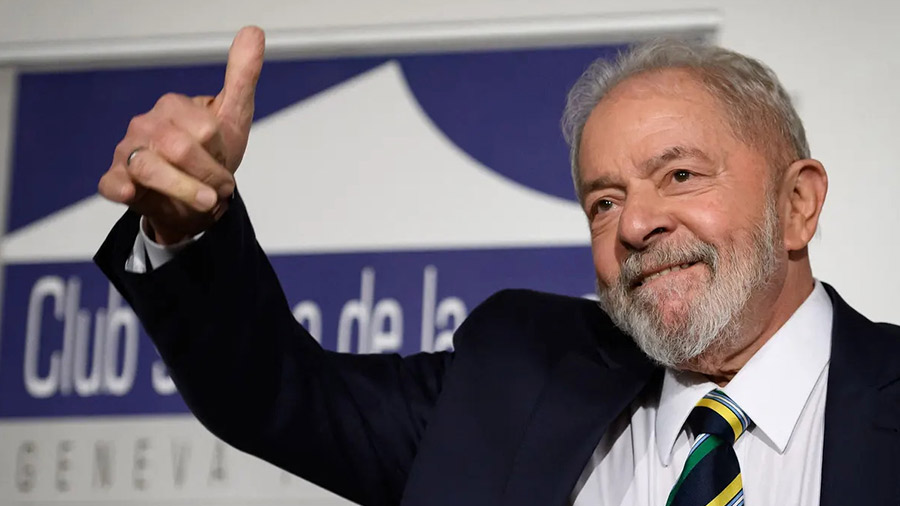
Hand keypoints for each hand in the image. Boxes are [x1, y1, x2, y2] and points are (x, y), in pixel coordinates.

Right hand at [98, 26, 264, 244]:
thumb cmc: (211, 154)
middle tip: (220, 189)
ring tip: (208, 202)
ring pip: (150, 168)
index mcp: (174, 106)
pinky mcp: (117, 178)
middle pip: (180, 149)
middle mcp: (147, 124)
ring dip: (185, 189)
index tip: (225, 162)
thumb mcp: (233, 115)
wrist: (196, 196)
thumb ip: (242, 76)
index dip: (222, 152)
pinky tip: (130, 190)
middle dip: (209, 175)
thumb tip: (253, 32)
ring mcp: (129, 151)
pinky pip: (112, 182)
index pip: (206, 129)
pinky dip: (120, 187)